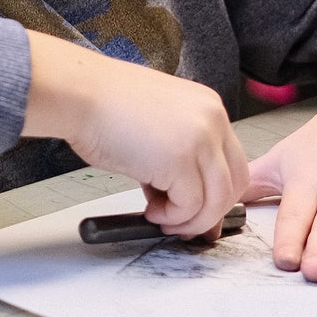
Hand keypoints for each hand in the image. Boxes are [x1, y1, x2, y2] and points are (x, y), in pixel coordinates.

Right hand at [22, 32, 248, 238]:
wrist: (80, 94)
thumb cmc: (104, 105)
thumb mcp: (157, 125)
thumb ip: (178, 155)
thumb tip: (182, 196)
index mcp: (208, 107)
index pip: (232, 159)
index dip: (218, 192)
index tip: (200, 211)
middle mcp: (213, 120)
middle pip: (235, 182)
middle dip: (211, 210)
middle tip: (184, 222)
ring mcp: (200, 140)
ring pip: (217, 200)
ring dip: (191, 220)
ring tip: (162, 217)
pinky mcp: (180, 161)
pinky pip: (190, 206)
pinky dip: (172, 217)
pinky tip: (151, 210)